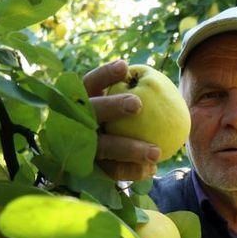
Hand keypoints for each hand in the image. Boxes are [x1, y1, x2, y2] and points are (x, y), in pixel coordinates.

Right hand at [84, 60, 160, 180]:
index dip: (104, 75)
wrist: (86, 161)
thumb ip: (129, 98)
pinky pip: (112, 171)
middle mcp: (77, 123)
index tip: (125, 66)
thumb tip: (159, 83)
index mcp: (83, 103)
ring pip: (103, 147)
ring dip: (129, 149)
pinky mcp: (90, 171)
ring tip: (156, 153)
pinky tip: (151, 170)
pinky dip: (132, 171)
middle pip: (92, 112)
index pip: (89, 83)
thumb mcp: (112, 110)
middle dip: (112, 106)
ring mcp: (81, 148)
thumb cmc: (111, 126)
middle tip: (137, 104)